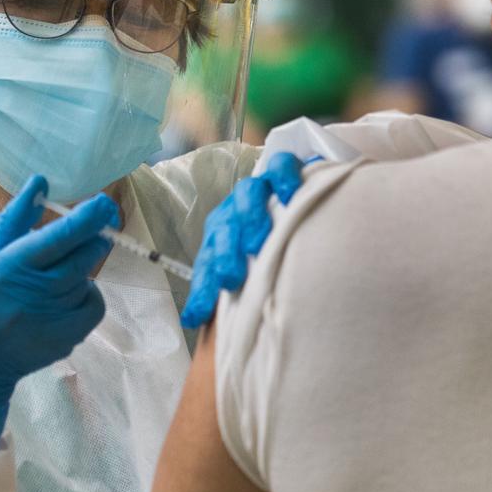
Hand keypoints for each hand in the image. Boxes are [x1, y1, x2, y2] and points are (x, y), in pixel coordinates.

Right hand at [0, 175, 118, 452]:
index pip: (59, 237)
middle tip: (86, 229)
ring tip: (55, 272)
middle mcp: (36, 293)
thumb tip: (40, 183)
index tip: (103, 203)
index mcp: (10, 268)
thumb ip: (12, 221)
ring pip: (88, 278)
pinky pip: (94, 305)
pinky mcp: (67, 339)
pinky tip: (65, 294)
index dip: (87, 218)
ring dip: (81, 267)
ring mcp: (55, 319)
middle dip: (92, 237)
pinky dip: (87, 293)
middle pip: (84, 256)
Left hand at [181, 152, 305, 328]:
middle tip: (230, 278)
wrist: (295, 191)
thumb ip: (236, 291)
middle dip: (222, 255)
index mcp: (221, 236)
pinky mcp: (283, 170)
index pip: (206, 262)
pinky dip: (284, 178)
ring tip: (257, 244)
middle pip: (222, 229)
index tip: (196, 316)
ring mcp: (257, 189)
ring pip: (246, 196)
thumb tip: (199, 324)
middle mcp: (234, 211)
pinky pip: (281, 167)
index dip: (201, 289)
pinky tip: (290, 197)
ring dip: (248, 219)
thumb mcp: (252, 266)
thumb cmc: (272, 239)